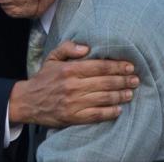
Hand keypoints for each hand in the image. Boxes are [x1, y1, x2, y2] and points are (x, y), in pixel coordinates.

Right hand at [8, 41, 138, 127]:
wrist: (27, 101)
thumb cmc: (43, 78)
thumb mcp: (52, 58)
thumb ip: (68, 48)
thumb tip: (87, 46)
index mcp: (69, 69)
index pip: (99, 66)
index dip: (117, 66)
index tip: (130, 66)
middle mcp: (72, 85)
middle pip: (105, 82)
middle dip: (123, 80)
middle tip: (135, 80)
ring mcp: (73, 102)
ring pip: (103, 98)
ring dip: (120, 96)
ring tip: (130, 93)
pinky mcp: (73, 117)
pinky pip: (96, 115)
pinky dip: (110, 112)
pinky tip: (119, 109)